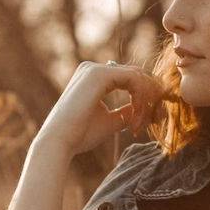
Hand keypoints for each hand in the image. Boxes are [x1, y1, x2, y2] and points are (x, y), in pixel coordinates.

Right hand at [38, 61, 167, 158]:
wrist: (60, 140)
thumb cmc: (81, 134)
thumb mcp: (110, 121)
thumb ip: (126, 112)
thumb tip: (143, 109)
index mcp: (94, 78)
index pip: (129, 79)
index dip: (142, 98)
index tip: (142, 123)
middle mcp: (94, 68)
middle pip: (135, 75)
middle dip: (147, 97)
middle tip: (149, 120)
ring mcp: (96, 69)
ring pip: (136, 77)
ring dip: (145, 100)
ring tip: (139, 123)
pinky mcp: (99, 74)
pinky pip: (132, 78)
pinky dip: (140, 96)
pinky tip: (137, 115)